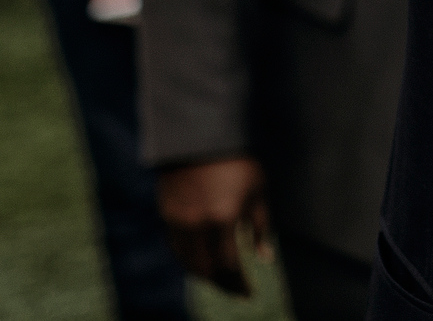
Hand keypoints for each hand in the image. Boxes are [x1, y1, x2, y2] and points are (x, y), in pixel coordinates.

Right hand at [154, 154, 274, 295]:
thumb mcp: (257, 191)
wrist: (200, 137)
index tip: (249, 294)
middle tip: (237, 291)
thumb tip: (266, 259)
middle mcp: (196, 225)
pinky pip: (176, 249)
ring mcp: (177, 221)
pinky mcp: (166, 215)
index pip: (228, 266)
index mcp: (222, 219)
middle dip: (222, 285)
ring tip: (222, 279)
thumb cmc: (237, 162)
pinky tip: (203, 262)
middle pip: (206, 271)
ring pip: (187, 263)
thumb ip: (260, 227)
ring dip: (204, 275)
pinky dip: (190, 261)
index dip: (239, 284)